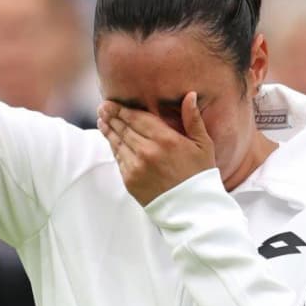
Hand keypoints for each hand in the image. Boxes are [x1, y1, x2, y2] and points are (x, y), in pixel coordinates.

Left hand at [98, 93, 215, 205]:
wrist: (192, 210)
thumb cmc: (200, 175)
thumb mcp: (203, 145)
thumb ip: (193, 118)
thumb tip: (190, 95)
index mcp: (165, 139)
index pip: (137, 118)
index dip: (122, 110)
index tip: (112, 102)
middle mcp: (148, 151)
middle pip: (124, 128)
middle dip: (111, 116)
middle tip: (102, 107)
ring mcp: (136, 166)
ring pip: (118, 142)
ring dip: (108, 130)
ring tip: (101, 120)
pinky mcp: (130, 181)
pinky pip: (118, 159)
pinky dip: (113, 148)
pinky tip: (110, 141)